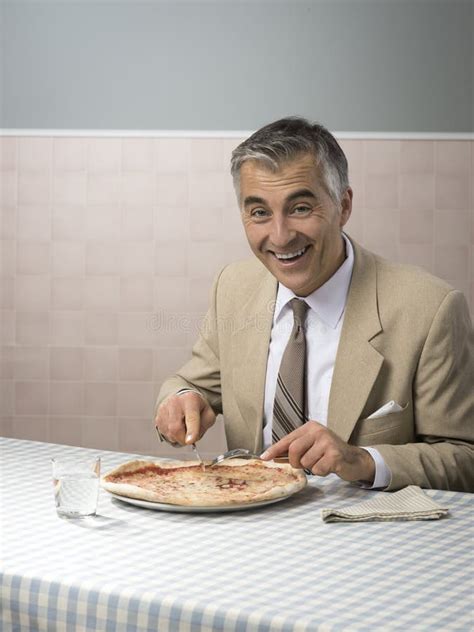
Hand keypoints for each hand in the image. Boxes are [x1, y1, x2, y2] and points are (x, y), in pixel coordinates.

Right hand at [155, 391, 215, 445]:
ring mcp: (164, 409)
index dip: (191, 431)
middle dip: (184, 438)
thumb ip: (205, 425)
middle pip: (176, 428)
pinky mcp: (158, 417)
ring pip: (170, 433)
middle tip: (190, 437)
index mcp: (191, 400)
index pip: (191, 418)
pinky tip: (176, 426)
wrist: (182, 397)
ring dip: (178, 437)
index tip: (190, 441)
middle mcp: (175, 402)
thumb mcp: (208, 413)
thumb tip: (193, 438)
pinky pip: (164, 433)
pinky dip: (172, 435)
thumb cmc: (196, 406)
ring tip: (183, 427)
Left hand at [261, 421, 375, 483]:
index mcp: (310, 427)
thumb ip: (294, 450)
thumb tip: (272, 456)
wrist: (353, 459)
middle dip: (295, 462)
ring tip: (321, 462)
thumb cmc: (329, 453)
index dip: (274, 449)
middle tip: (304, 464)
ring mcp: (327, 442)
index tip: (264, 457)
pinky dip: (321, 472)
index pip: (288, 439)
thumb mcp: (311, 446)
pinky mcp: (335, 455)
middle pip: (293, 450)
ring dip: (311, 468)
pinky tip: (329, 466)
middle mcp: (318, 431)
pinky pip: (317, 470)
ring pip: (305, 462)